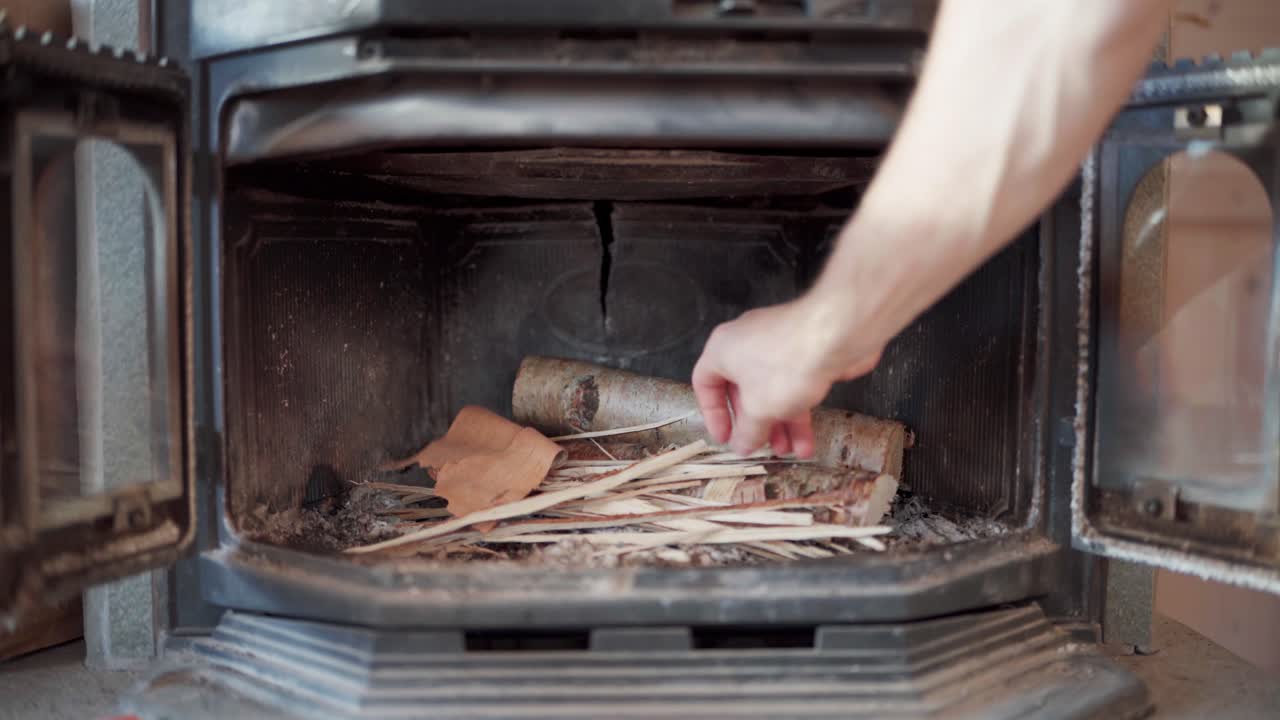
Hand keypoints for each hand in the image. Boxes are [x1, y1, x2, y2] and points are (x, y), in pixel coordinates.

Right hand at [692, 296, 882, 456]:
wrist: (836, 335)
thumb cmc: (787, 364)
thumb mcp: (759, 410)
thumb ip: (747, 432)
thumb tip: (741, 445)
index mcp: (722, 349)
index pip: (705, 384)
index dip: (713, 415)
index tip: (725, 437)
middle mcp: (746, 343)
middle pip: (742, 391)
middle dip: (755, 424)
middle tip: (761, 447)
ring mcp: (776, 345)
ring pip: (771, 391)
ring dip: (780, 424)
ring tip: (790, 450)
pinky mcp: (803, 350)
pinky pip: (793, 384)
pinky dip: (798, 410)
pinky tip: (807, 438)